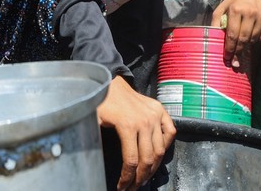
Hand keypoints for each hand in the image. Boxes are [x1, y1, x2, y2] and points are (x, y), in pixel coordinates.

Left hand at [98, 76, 175, 190]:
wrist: (110, 81)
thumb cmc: (100, 101)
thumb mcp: (93, 120)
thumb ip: (93, 138)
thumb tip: (90, 159)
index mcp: (127, 125)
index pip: (131, 161)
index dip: (127, 178)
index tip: (122, 186)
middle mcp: (144, 121)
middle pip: (148, 159)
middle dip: (141, 177)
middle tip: (134, 186)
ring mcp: (154, 115)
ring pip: (160, 149)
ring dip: (154, 167)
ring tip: (145, 176)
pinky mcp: (160, 110)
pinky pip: (170, 132)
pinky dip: (167, 145)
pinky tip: (158, 155)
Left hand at [211, 0, 260, 68]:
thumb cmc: (233, 2)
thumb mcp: (221, 8)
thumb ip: (216, 22)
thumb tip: (212, 38)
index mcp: (236, 10)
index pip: (232, 34)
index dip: (229, 48)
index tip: (227, 58)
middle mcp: (250, 12)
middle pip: (244, 39)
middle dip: (238, 51)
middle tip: (235, 59)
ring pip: (254, 39)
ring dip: (247, 44)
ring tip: (242, 42)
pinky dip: (257, 40)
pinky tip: (252, 35)